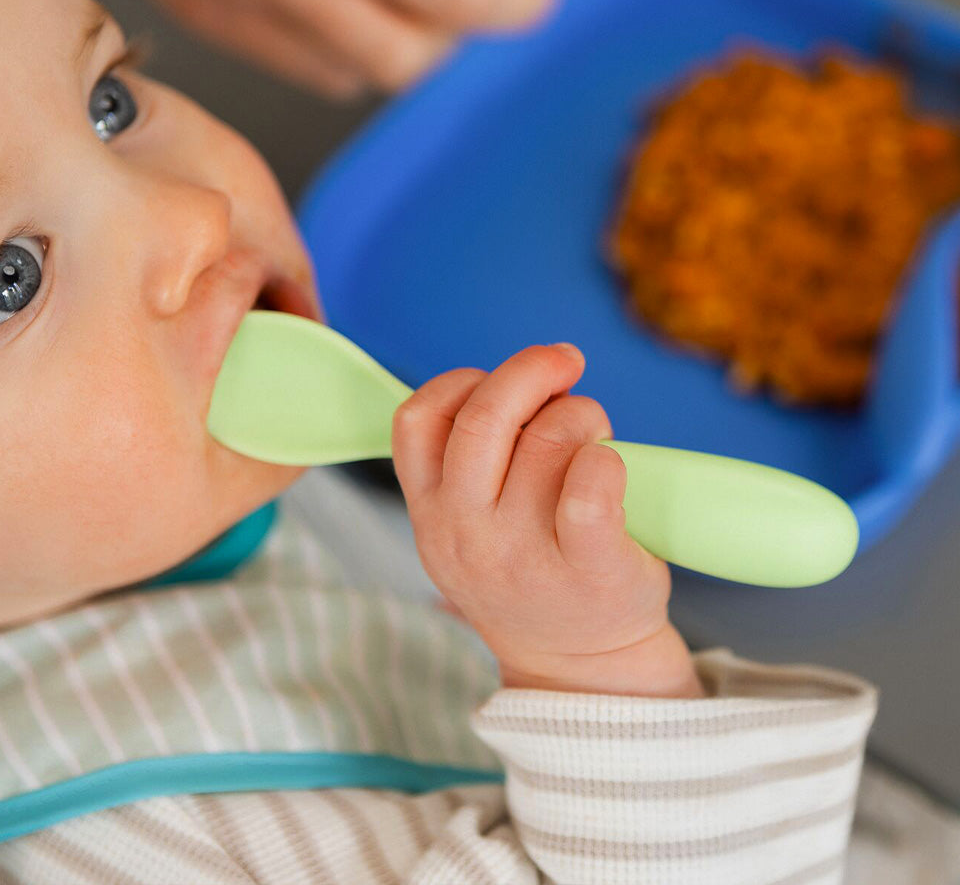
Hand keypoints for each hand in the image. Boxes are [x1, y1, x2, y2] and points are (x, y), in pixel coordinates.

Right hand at [392, 344, 703, 697]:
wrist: (578, 667)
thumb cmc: (530, 571)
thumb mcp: (467, 530)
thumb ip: (470, 463)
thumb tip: (530, 374)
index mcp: (431, 514)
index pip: (416, 420)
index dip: (461, 380)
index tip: (500, 382)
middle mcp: (465, 533)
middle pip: (482, 418)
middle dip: (529, 369)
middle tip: (566, 360)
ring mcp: (523, 554)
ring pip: (547, 440)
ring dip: (580, 415)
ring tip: (594, 436)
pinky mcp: (588, 568)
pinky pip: (592, 484)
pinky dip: (606, 457)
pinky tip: (611, 463)